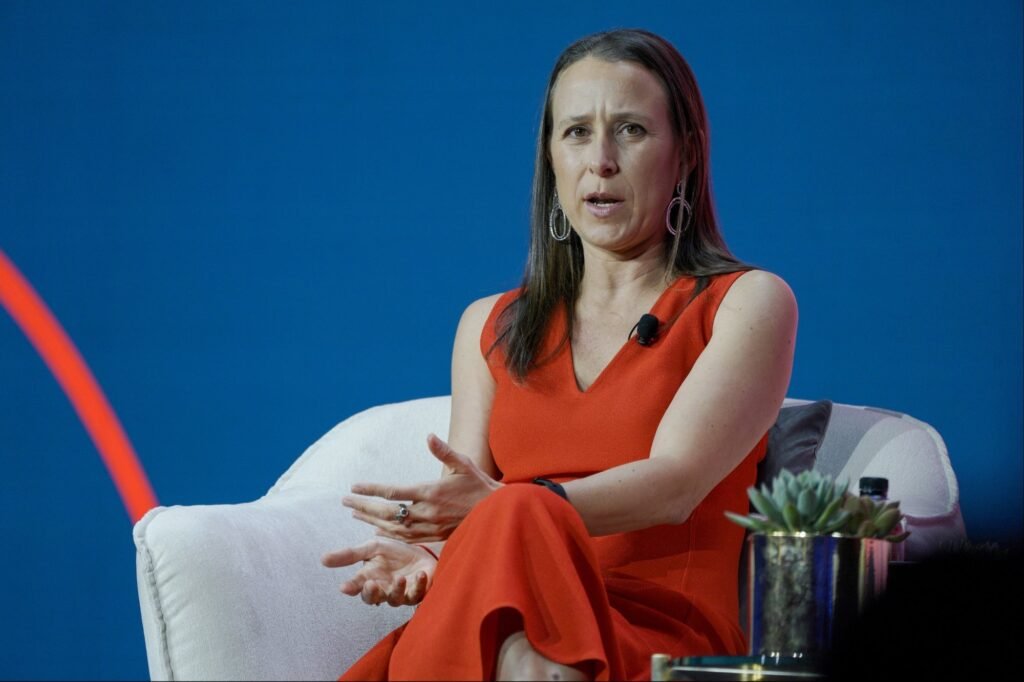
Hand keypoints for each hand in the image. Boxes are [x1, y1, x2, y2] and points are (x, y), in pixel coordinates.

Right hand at [321, 537, 435, 606]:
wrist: (421, 552)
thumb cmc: (394, 552)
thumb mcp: (372, 548)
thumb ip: (350, 555)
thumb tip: (322, 559)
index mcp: (370, 579)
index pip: (356, 586)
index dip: (351, 587)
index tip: (344, 587)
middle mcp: (383, 589)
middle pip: (373, 598)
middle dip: (372, 593)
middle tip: (371, 584)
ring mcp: (401, 594)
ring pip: (396, 600)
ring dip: (397, 590)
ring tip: (401, 578)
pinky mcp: (419, 593)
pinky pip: (418, 594)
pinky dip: (419, 585)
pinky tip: (421, 574)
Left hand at [342, 433, 502, 541]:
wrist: (497, 513)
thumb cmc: (479, 485)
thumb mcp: (464, 464)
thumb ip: (444, 451)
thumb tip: (429, 436)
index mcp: (431, 492)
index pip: (394, 492)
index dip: (371, 490)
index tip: (354, 487)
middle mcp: (427, 512)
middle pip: (388, 512)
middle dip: (364, 507)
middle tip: (345, 502)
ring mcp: (430, 527)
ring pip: (394, 528)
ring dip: (372, 521)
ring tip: (355, 515)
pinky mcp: (434, 536)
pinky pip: (406, 538)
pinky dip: (389, 534)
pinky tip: (377, 530)